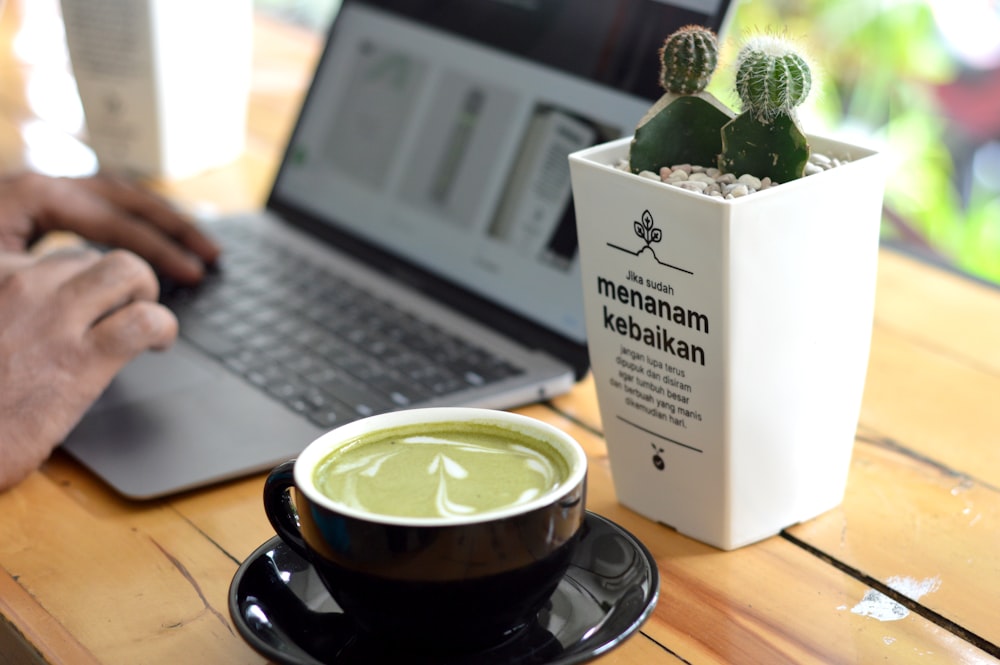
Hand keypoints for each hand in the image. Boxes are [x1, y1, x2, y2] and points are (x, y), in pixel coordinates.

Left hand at [0, 173, 219, 283]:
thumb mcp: (9, 283)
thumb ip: (65, 277)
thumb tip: (128, 292)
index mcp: (26, 195)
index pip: (111, 215)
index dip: (157, 246)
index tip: (191, 273)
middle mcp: (35, 191)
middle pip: (122, 198)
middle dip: (171, 228)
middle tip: (212, 256)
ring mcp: (38, 205)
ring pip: (115, 204)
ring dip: (159, 228)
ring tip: (197, 253)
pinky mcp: (38, 223)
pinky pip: (100, 220)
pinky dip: (134, 235)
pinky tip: (156, 258)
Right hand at [0, 248, 176, 490]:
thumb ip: (6, 314)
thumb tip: (43, 318)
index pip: (51, 257)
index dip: (75, 283)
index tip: (82, 306)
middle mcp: (15, 284)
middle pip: (90, 257)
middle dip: (113, 283)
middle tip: (120, 312)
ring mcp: (51, 318)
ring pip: (126, 269)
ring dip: (144, 292)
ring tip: (142, 321)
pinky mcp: (81, 359)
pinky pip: (145, 320)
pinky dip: (163, 327)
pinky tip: (158, 343)